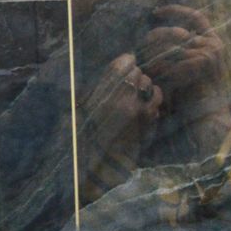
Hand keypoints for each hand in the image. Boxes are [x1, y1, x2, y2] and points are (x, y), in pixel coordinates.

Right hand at [80, 52, 162, 170]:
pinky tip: (146, 104)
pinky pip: (157, 101)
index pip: (121, 65)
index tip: (125, 63)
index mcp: (101, 93)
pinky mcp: (148, 123)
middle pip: (137, 73)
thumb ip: (87, 91)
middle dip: (133, 75)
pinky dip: (153, 99)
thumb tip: (101, 75)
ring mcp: (138, 111)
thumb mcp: (74, 111)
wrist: (95, 168)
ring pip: (150, 85)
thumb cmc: (80, 139)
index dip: (124, 62)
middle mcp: (121, 100)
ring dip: (145, 86)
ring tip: (138, 92)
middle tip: (128, 81)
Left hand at [136, 4, 230, 143]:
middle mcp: (214, 44)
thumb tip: (150, 36)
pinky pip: (173, 60)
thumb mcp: (180, 67)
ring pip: (170, 47)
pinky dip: (162, 71)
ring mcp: (210, 51)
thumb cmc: (189, 95)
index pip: (194, 16)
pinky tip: (157, 81)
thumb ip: (173, 51)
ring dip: (154, 61)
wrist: (204, 116)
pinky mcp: (204, 61)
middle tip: (140, 55)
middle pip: (174, 33)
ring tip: (148, 74)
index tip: (155, 12)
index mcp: (212, 42)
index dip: (175, 10)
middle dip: (153, 43)